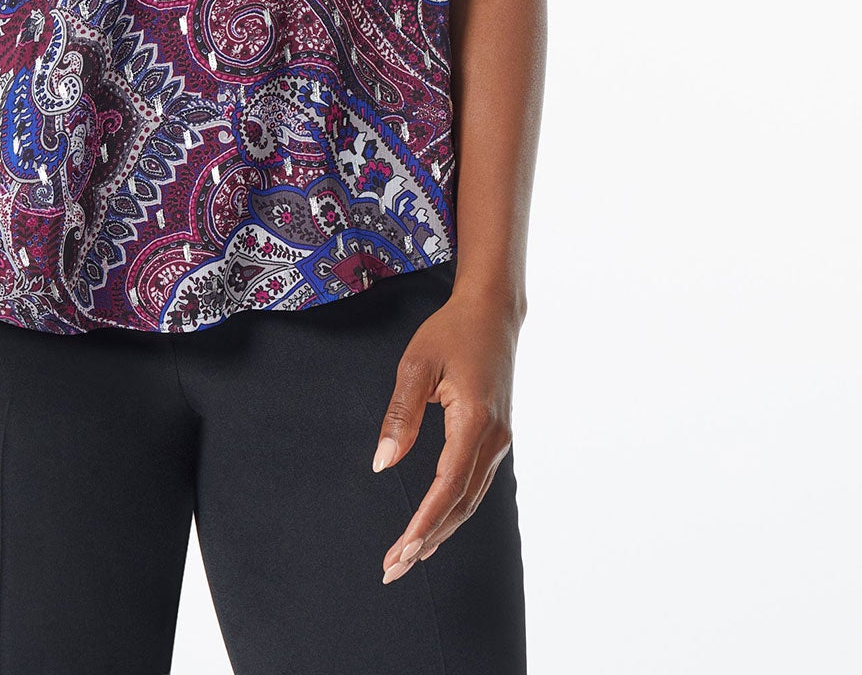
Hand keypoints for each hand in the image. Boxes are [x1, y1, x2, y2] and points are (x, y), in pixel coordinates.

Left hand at [371, 287, 517, 582]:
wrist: (493, 312)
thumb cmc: (450, 332)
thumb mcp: (416, 365)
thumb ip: (400, 416)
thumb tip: (383, 466)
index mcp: (474, 421)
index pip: (447, 486)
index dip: (424, 523)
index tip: (402, 551)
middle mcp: (493, 438)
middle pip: (460, 504)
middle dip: (427, 540)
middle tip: (393, 569)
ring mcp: (499, 439)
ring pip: (470, 499)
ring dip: (440, 531)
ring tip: (408, 558)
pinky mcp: (496, 436)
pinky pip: (475, 484)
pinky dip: (453, 510)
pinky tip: (435, 525)